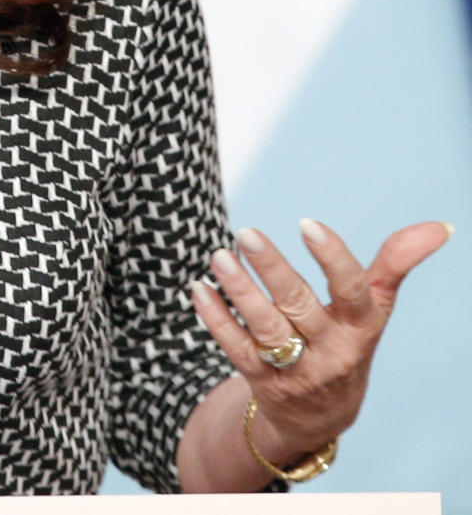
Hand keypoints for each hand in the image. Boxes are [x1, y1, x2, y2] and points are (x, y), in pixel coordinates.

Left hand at [190, 218, 452, 461]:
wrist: (322, 416)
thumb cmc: (347, 340)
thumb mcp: (374, 308)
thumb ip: (396, 263)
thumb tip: (440, 225)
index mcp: (359, 327)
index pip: (351, 291)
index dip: (332, 258)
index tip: (307, 223)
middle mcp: (328, 351)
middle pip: (299, 307)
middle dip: (272, 270)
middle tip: (246, 233)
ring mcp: (293, 369)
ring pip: (263, 328)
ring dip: (239, 291)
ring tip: (219, 256)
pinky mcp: (260, 380)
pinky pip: (234, 347)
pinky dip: (215, 317)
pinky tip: (198, 288)